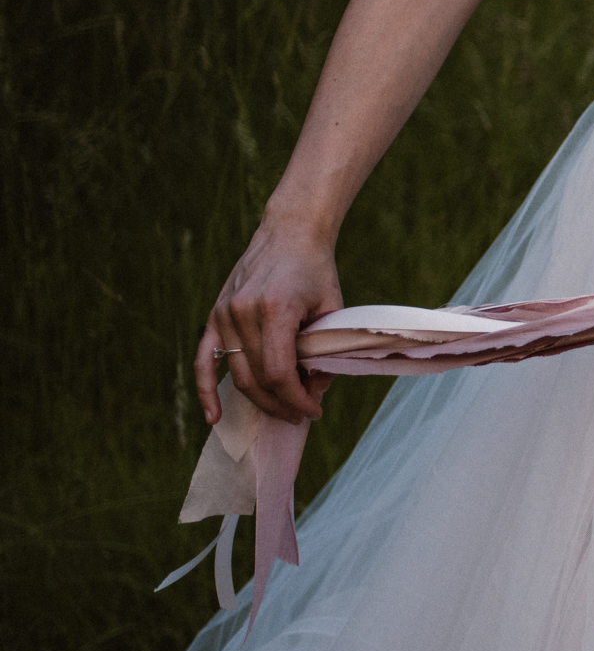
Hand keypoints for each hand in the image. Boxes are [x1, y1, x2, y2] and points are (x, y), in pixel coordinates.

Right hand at [195, 219, 342, 426]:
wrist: (289, 233)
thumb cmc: (316, 271)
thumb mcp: (331, 308)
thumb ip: (324, 349)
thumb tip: (315, 389)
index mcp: (275, 309)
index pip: (279, 372)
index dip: (297, 398)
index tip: (314, 410)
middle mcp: (243, 312)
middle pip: (257, 378)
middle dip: (282, 404)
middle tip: (303, 415)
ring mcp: (224, 315)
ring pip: (237, 375)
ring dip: (260, 401)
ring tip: (283, 412)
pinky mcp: (214, 316)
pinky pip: (204, 361)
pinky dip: (205, 390)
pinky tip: (213, 417)